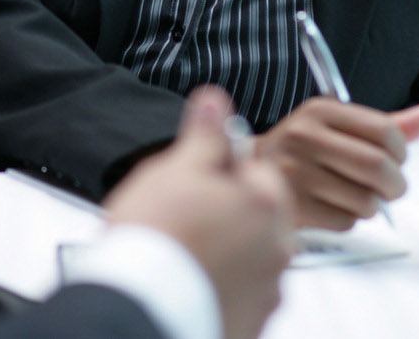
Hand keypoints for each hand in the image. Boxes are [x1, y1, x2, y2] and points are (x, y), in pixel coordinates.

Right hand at [105, 88, 293, 338]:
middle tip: (182, 211)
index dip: (220, 166)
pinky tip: (189, 276)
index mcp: (265, 203)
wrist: (142, 309)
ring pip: (250, 254)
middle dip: (226, 208)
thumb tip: (215, 102)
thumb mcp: (174, 169)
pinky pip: (242, 293)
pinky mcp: (250, 323)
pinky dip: (221, 284)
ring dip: (225, 248)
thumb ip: (204, 135)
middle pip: (258, 213)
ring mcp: (266, 292)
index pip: (257, 166)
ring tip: (181, 248)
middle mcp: (277, 249)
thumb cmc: (156, 242)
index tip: (194, 174)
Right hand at [256, 97, 418, 229]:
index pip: (386, 131)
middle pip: (378, 167)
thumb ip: (393, 124)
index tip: (392, 159)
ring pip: (365, 200)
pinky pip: (345, 222)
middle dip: (394, 185)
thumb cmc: (307, 150)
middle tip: (388, 188)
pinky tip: (330, 206)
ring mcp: (295, 171)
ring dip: (370, 206)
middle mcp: (304, 135)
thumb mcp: (343, 128)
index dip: (400, 153)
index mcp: (321, 110)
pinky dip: (347, 220)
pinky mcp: (292, 204)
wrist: (249, 172)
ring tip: (351, 196)